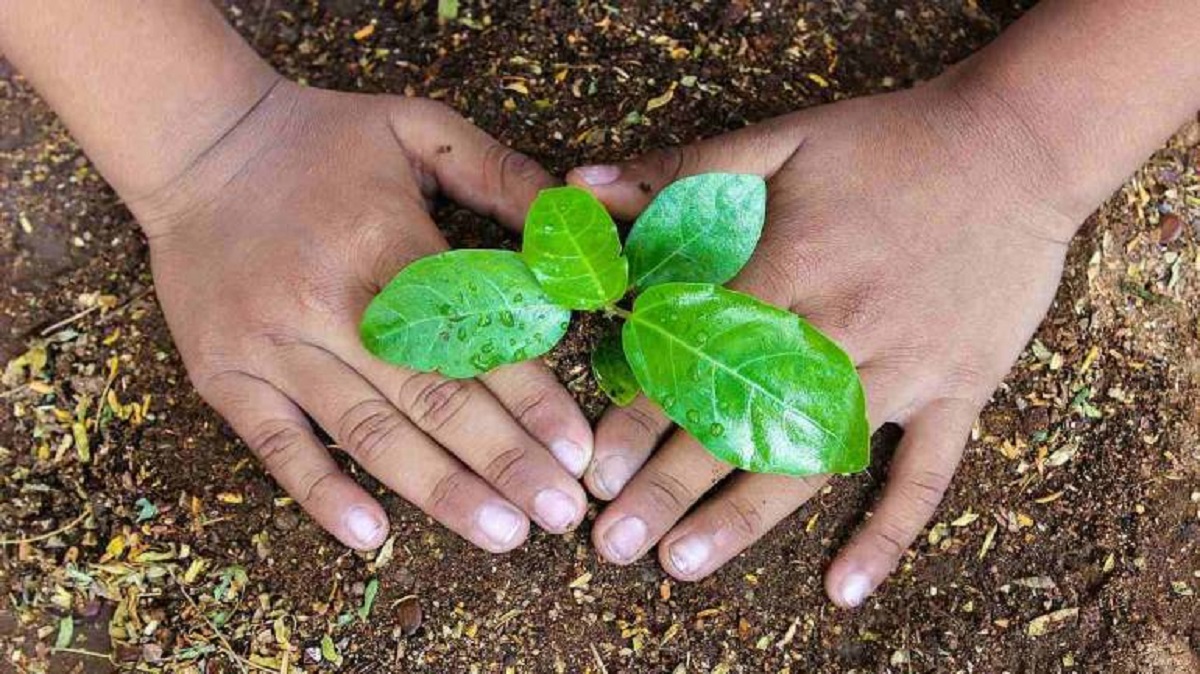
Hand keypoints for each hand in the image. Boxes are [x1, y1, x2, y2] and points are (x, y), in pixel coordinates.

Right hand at [130, 82, 592, 552]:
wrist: (197, 143)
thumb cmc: (321, 141)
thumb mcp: (418, 129)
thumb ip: (500, 174)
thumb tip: (574, 226)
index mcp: (386, 242)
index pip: (472, 335)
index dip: (531, 399)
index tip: (577, 452)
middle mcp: (330, 302)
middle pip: (430, 398)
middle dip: (503, 461)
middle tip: (560, 513)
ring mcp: (273, 345)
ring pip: (367, 433)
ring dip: (438, 490)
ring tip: (502, 533)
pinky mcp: (226, 374)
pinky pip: (276, 445)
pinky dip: (322, 492)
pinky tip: (371, 535)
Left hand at [566, 77, 1083, 605]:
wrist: (1018, 147)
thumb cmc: (891, 143)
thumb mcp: (782, 138)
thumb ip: (682, 169)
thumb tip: (581, 188)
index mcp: (791, 270)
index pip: (698, 358)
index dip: (641, 417)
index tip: (595, 469)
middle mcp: (842, 332)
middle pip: (743, 423)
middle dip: (670, 487)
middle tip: (610, 543)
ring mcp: (906, 370)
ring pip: (814, 462)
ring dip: (745, 519)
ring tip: (681, 565)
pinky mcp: (958, 391)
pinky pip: (926, 475)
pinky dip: (888, 533)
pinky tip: (843, 588)